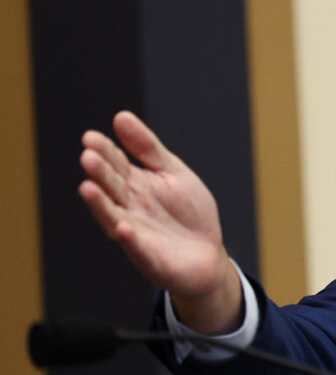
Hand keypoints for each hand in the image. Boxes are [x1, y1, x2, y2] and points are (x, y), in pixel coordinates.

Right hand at [79, 111, 241, 332]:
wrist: (208, 256)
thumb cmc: (190, 213)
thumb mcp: (173, 172)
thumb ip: (148, 148)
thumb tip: (120, 116)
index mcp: (136, 185)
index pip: (116, 164)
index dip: (105, 151)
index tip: (90, 137)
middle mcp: (130, 207)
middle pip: (112, 187)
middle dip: (100, 173)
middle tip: (88, 157)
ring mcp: (136, 233)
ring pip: (113, 217)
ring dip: (100, 204)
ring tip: (88, 188)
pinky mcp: (148, 257)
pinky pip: (137, 248)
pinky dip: (129, 239)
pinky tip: (123, 227)